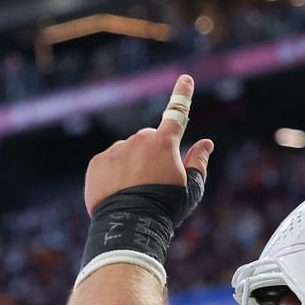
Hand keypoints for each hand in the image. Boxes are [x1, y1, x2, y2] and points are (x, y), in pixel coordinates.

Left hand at [83, 73, 213, 215]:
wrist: (128, 226)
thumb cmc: (164, 208)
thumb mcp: (190, 189)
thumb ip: (198, 162)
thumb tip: (207, 143)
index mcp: (164, 143)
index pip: (177, 113)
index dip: (182, 95)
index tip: (185, 78)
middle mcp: (139, 140)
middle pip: (147, 140)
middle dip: (150, 153)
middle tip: (151, 180)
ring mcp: (116, 150)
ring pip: (126, 151)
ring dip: (130, 164)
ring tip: (131, 191)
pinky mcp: (97, 162)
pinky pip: (107, 163)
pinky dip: (112, 173)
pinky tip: (116, 192)